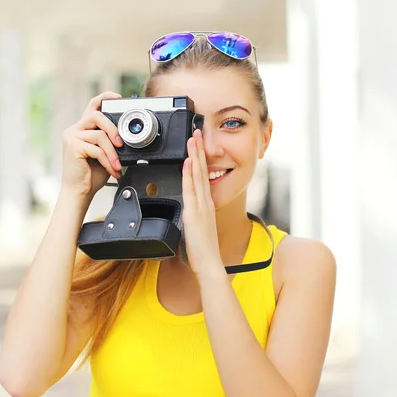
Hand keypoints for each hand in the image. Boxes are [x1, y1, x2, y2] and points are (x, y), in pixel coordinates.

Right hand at [60, 92, 124, 197]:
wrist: (80, 191)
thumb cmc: (91, 174)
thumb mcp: (105, 154)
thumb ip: (111, 142)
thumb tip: (126, 137)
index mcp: (83, 129)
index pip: (92, 106)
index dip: (105, 98)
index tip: (118, 97)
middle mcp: (75, 130)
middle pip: (97, 116)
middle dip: (113, 129)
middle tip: (121, 144)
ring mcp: (71, 137)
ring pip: (99, 135)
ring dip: (113, 153)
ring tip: (117, 166)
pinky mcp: (73, 147)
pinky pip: (97, 149)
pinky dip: (108, 161)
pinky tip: (112, 170)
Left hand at [181, 130, 223, 276]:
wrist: (209, 265)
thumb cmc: (202, 251)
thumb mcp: (197, 229)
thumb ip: (193, 217)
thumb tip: (187, 212)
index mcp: (205, 205)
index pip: (203, 176)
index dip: (200, 159)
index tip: (197, 144)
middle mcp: (205, 202)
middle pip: (202, 171)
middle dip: (198, 150)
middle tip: (195, 131)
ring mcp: (201, 206)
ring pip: (197, 175)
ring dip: (195, 155)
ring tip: (192, 138)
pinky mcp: (194, 213)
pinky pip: (191, 189)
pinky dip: (190, 174)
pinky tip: (188, 162)